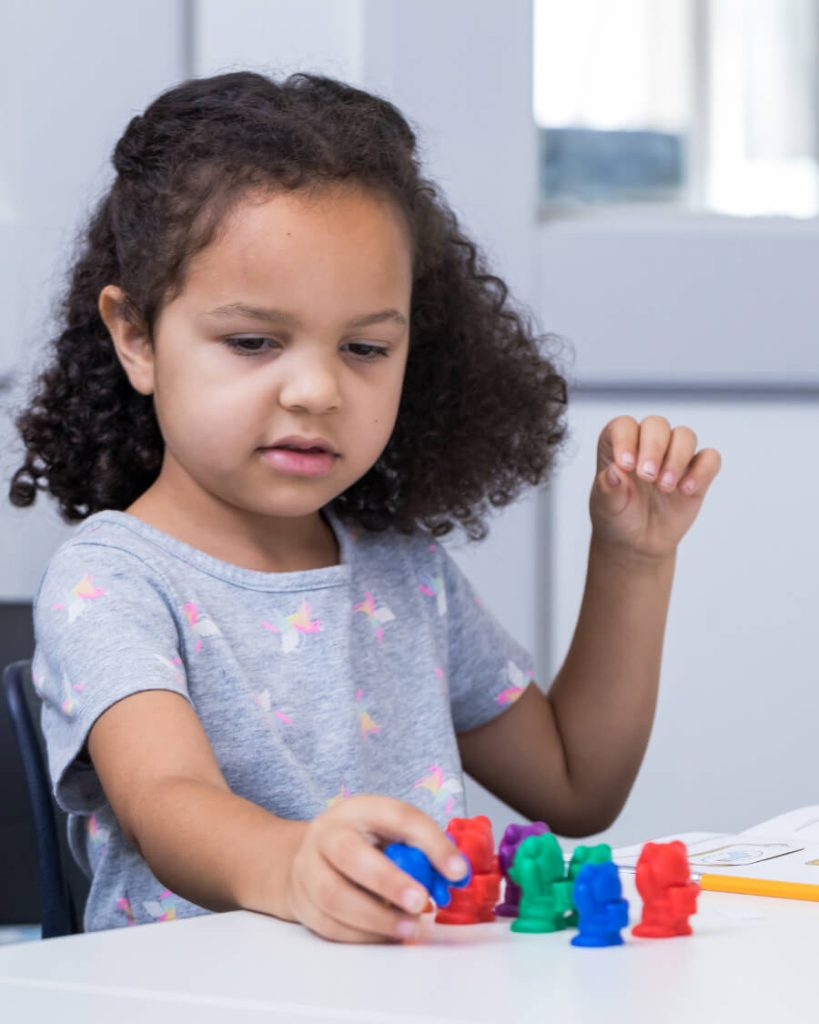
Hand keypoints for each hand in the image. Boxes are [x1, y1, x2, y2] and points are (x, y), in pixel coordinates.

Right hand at [285, 795, 468, 943]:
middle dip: (388, 881)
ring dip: (376, 918)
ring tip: (410, 927)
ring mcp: (308, 868)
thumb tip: (454, 875)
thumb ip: (419, 849)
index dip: (431, 843)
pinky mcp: (302, 901)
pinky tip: (387, 935)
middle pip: (350, 854)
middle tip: (421, 902)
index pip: (398, 817)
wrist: (311, 854)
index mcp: (359, 809)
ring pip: (334, 896)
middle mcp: (328, 833)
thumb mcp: (389, 831)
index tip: (458, 871)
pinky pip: (329, 925)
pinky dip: (362, 935)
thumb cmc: (364, 842)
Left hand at [589, 415, 720, 561]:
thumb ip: (608, 488)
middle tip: (647, 476)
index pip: (624, 426)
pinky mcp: (697, 471)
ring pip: (685, 436)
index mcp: (618, 444)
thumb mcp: (606, 506)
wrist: (639, 542)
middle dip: (654, 447)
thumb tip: (615, 471)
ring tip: (665, 487)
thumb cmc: (618, 516)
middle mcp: (647, 443)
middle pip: (657, 425)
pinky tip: (687, 490)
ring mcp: (674, 455)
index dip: (626, 439)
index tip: (626, 465)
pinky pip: (710, 458)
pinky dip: (702, 471)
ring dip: (677, 458)